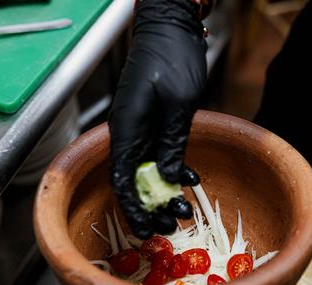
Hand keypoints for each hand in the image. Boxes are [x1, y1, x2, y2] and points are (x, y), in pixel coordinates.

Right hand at [109, 0, 206, 238]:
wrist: (171, 29)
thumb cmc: (172, 58)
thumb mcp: (178, 104)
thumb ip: (171, 143)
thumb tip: (167, 178)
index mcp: (127, 130)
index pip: (122, 179)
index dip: (132, 208)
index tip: (145, 228)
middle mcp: (129, 134)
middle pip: (134, 181)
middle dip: (151, 207)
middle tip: (170, 225)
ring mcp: (141, 131)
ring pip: (148, 172)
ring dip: (163, 194)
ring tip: (181, 212)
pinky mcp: (154, 126)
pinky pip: (160, 157)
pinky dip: (173, 172)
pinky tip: (189, 181)